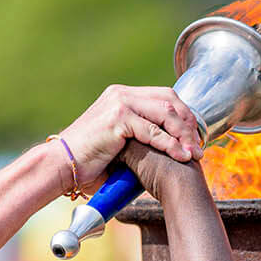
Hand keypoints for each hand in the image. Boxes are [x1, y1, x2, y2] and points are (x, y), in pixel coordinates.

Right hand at [57, 85, 202, 193]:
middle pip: (170, 100)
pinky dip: (170, 145)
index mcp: (121, 96)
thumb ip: (140, 141)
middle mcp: (121, 94)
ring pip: (165, 113)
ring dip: (184, 134)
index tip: (195, 137)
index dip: (184, 116)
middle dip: (189, 124)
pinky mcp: (118, 119)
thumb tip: (166, 154)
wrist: (61, 166)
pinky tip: (181, 156)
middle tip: (199, 146)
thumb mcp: (118, 145)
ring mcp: (119, 104)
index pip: (164, 97)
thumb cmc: (87, 163)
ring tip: (194, 153)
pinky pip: (153, 131)